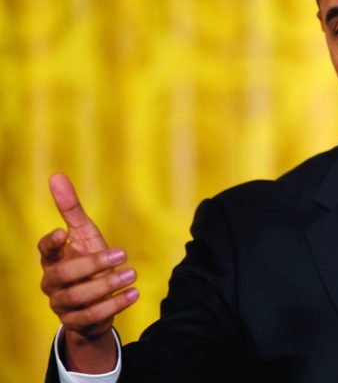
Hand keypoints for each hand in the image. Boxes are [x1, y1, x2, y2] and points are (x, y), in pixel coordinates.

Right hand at [39, 173, 138, 371]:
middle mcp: (52, 282)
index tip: (64, 233)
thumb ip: (71, 209)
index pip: (43, 251)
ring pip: (78, 297)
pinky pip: (92, 316)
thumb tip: (56, 176)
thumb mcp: (84, 234)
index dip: (50, 243)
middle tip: (123, 253)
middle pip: (64, 275)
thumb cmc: (87, 259)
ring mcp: (61, 304)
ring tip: (132, 274)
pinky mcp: (76, 321)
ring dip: (107, 285)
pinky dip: (114, 305)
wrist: (93, 301)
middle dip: (93, 264)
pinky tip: (133, 294)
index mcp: (52, 259)